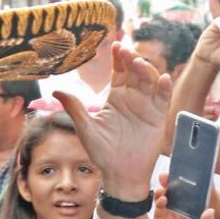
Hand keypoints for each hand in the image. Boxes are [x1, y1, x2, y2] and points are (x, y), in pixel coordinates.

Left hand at [57, 43, 170, 201]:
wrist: (120, 173)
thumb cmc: (102, 152)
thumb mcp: (85, 127)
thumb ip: (74, 107)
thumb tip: (55, 89)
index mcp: (115, 97)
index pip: (119, 71)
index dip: (118, 57)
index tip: (115, 45)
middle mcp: (132, 98)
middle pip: (135, 71)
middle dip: (132, 59)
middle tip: (126, 52)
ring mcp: (146, 106)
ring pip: (150, 80)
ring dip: (146, 69)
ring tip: (138, 63)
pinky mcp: (158, 116)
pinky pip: (163, 98)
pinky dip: (164, 88)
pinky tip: (162, 79)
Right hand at [153, 171, 216, 218]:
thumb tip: (210, 211)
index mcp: (193, 213)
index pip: (191, 196)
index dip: (188, 185)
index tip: (186, 174)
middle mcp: (180, 213)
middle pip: (176, 194)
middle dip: (172, 183)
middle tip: (169, 173)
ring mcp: (169, 217)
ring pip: (165, 199)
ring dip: (164, 191)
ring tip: (164, 184)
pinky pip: (158, 210)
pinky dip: (159, 203)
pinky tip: (162, 198)